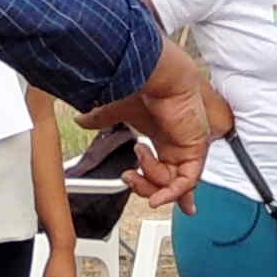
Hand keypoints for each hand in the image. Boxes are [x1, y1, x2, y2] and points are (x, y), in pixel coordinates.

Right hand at [92, 42, 215, 203]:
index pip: (170, 171)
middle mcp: (179, 145)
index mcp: (166, 139)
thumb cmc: (144, 85)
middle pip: (171, 183)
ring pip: (176, 185)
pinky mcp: (195, 148)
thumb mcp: (118, 111)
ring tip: (137, 164)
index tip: (155, 202)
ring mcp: (188, 147)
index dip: (163, 189)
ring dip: (151, 184)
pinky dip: (170, 193)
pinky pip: (187, 181)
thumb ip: (101, 119)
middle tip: (129, 179)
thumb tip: (81, 120)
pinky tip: (156, 197)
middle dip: (149, 190)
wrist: (157, 74)